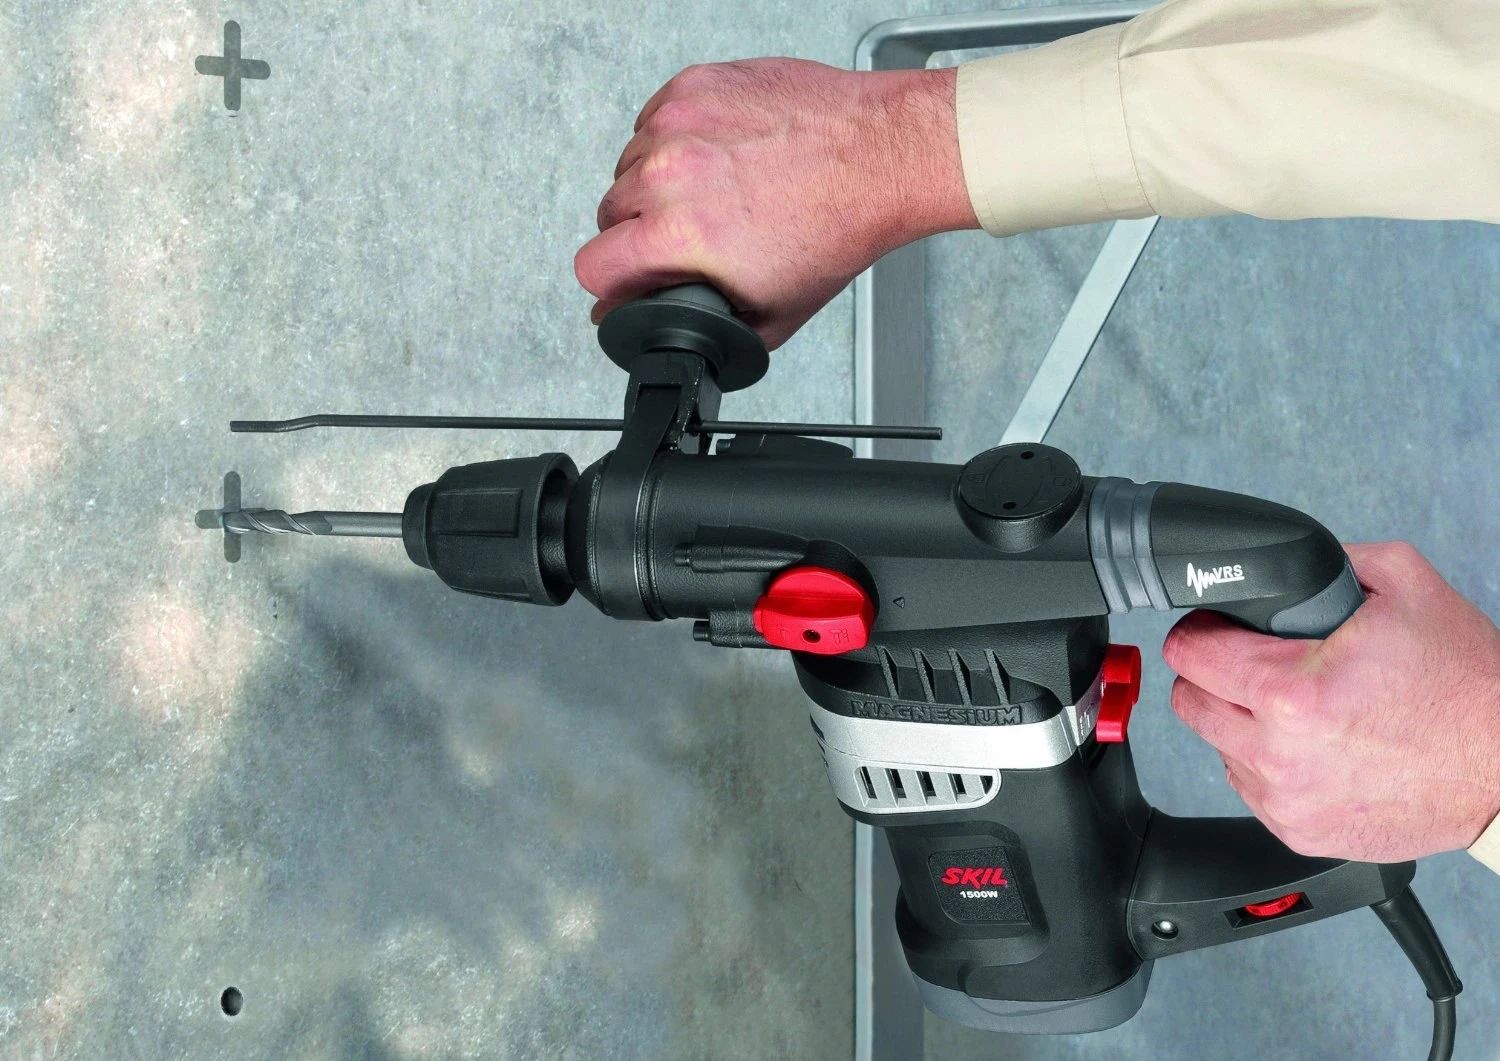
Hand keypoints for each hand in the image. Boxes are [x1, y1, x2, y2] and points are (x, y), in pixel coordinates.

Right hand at [575, 58, 976, 349]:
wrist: (880, 156)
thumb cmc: (838, 226)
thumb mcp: (773, 313)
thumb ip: (703, 328)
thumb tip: (661, 333)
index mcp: (681, 235)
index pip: (593, 267)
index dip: (612, 283)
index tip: (630, 279)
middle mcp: (671, 174)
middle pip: (609, 214)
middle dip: (639, 233)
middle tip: (688, 236)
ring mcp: (680, 122)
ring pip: (630, 165)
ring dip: (656, 184)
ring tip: (711, 192)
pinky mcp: (695, 85)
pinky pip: (655, 120)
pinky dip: (675, 139)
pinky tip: (718, 155)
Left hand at [1164, 541, 1499, 862]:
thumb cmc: (1466, 688)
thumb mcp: (1406, 585)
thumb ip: (1331, 559)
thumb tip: (1283, 561)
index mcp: (1290, 693)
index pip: (1188, 653)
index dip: (1201, 630)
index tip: (1217, 629)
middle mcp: (1278, 754)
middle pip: (1189, 702)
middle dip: (1213, 675)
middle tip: (1249, 663)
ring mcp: (1287, 800)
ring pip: (1216, 746)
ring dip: (1239, 722)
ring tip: (1292, 707)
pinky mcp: (1301, 832)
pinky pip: (1250, 788)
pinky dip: (1267, 765)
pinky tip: (1310, 746)